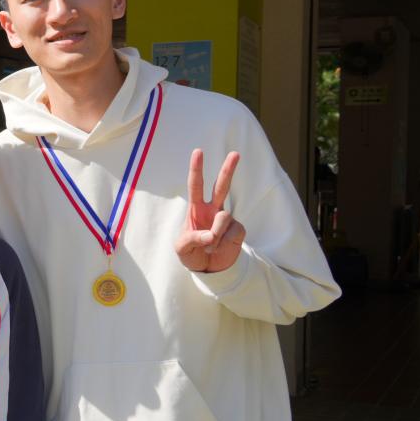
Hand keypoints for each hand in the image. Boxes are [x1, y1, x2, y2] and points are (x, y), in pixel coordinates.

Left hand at [174, 150, 245, 273]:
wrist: (208, 269)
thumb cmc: (191, 254)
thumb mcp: (182, 248)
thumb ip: (192, 239)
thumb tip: (210, 235)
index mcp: (196, 209)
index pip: (196, 185)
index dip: (196, 169)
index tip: (198, 151)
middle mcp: (213, 210)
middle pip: (222, 186)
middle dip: (228, 170)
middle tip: (235, 153)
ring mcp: (226, 219)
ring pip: (223, 217)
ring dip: (214, 236)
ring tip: (208, 248)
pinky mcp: (238, 229)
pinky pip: (232, 232)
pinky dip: (222, 243)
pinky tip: (218, 249)